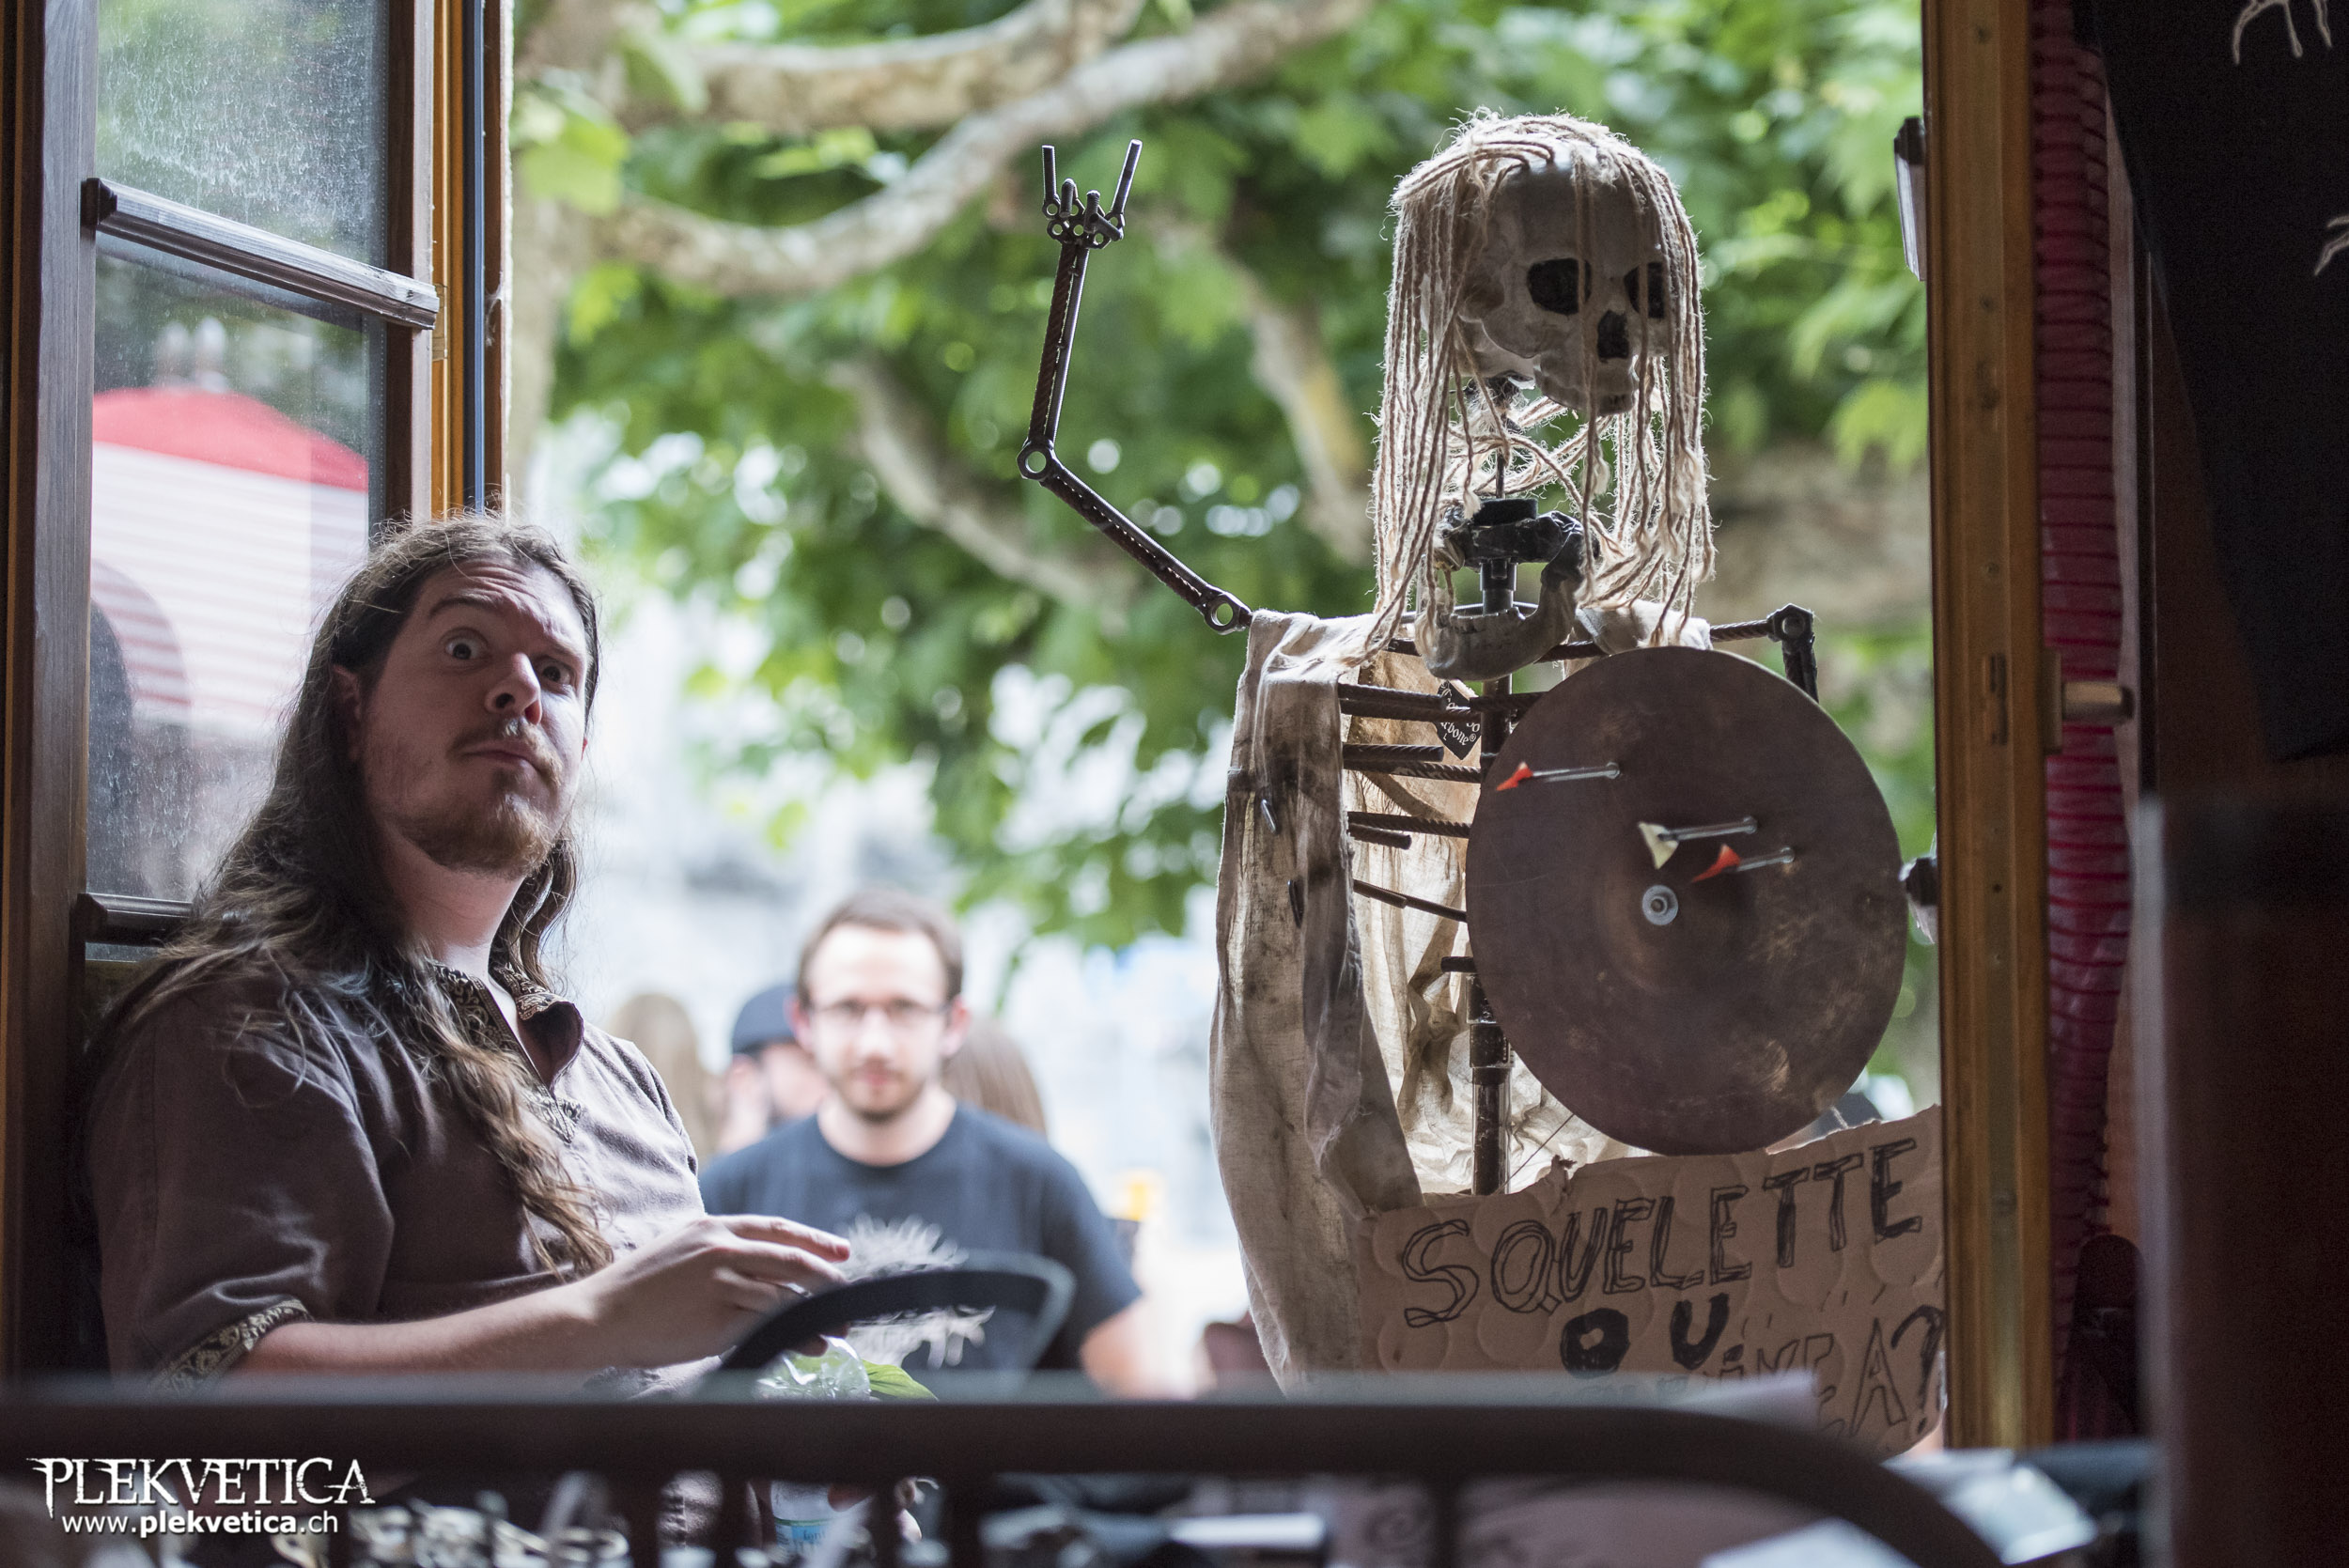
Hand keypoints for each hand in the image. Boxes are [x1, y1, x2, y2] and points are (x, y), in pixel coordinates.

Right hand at [571, 1214, 849, 1366]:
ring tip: (838, 1327)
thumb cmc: (636, 1291)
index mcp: (711, 1227)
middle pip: (791, 1259)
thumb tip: (764, 1274)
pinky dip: (797, 1333)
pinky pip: (769, 1323)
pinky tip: (813, 1342)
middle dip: (826, 1278)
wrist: (598, 1316)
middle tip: (848, 1293)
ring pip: (785, 1293)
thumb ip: (720, 1254)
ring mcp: (721, 1281)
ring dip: (817, 1312)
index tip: (843, 1252)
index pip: (776, 1229)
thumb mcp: (679, 1252)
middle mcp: (720, 1248)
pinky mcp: (718, 1316)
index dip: (814, 1240)